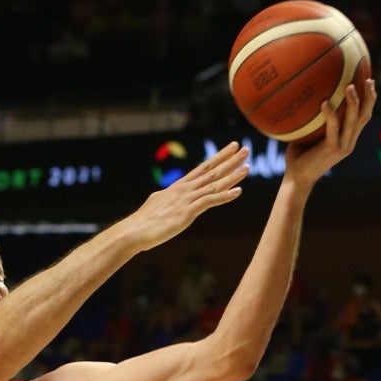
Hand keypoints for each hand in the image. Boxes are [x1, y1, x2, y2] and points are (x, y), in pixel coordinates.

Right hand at [127, 141, 249, 249]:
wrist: (133, 232)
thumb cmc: (142, 223)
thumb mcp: (156, 206)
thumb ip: (165, 200)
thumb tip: (163, 197)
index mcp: (178, 188)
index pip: (202, 169)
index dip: (218, 158)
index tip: (231, 149)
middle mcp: (184, 190)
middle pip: (211, 171)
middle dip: (229, 160)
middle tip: (245, 149)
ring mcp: (186, 200)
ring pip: (213, 184)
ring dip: (232, 175)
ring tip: (247, 166)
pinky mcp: (187, 213)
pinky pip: (209, 201)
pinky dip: (224, 196)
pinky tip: (238, 192)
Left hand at [284, 79, 376, 190]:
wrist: (297, 180)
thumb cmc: (299, 156)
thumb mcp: (309, 134)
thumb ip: (313, 118)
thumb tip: (305, 95)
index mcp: (347, 138)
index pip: (363, 117)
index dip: (369, 100)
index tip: (368, 81)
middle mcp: (349, 142)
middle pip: (365, 116)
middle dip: (369, 97)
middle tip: (367, 79)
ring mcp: (342, 146)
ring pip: (354, 120)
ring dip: (354, 102)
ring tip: (349, 86)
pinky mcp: (332, 149)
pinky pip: (333, 128)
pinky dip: (330, 115)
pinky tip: (325, 103)